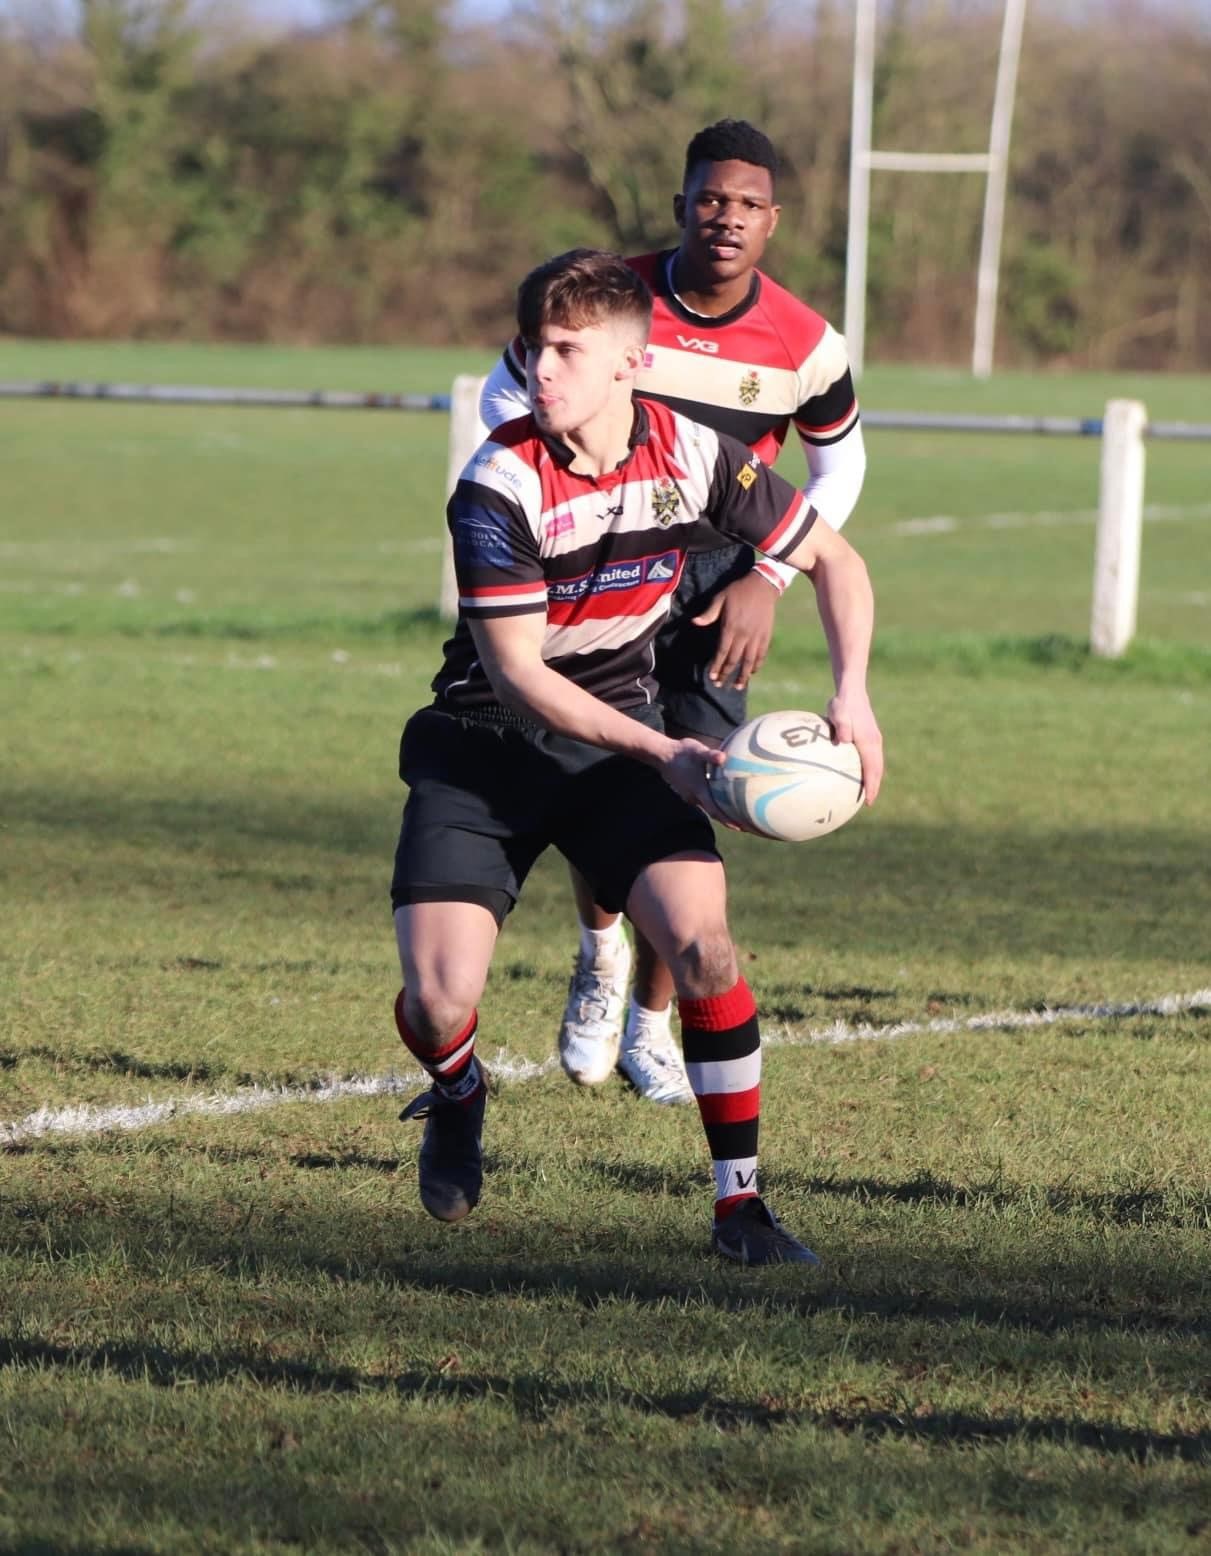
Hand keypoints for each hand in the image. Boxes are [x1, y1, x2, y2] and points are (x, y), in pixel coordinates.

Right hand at [658, 739, 738, 826]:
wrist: (662, 754)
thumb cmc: (681, 753)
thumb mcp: (697, 751)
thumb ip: (710, 755)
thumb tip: (722, 757)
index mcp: (699, 790)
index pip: (715, 811)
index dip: (728, 821)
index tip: (741, 828)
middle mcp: (694, 797)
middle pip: (714, 812)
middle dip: (729, 819)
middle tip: (746, 825)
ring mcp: (689, 796)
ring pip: (708, 807)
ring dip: (720, 811)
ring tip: (736, 812)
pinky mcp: (687, 792)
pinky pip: (702, 801)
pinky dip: (712, 802)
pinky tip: (719, 796)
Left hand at [691, 570, 777, 689]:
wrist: (763, 585)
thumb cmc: (738, 590)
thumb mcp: (720, 598)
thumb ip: (709, 613)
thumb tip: (695, 622)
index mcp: (731, 626)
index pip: (722, 652)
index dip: (717, 666)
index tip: (712, 677)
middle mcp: (744, 634)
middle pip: (734, 660)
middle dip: (726, 674)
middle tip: (720, 685)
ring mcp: (756, 636)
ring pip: (749, 660)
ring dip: (743, 675)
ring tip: (738, 687)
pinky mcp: (766, 635)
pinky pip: (761, 654)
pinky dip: (757, 665)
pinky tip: (752, 672)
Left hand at [825, 691, 883, 805]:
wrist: (852, 691)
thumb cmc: (842, 703)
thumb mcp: (838, 713)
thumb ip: (841, 726)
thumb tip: (843, 740)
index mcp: (868, 741)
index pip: (872, 768)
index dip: (871, 785)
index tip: (868, 800)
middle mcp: (875, 742)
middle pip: (877, 770)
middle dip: (874, 787)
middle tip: (867, 802)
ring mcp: (874, 739)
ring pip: (876, 764)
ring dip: (873, 779)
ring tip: (866, 792)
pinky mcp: (870, 736)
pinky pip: (872, 758)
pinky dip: (869, 769)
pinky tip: (859, 774)